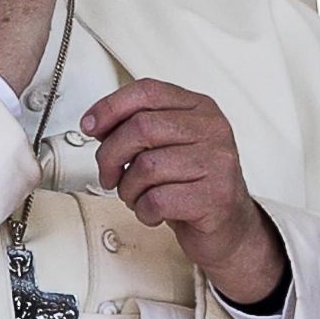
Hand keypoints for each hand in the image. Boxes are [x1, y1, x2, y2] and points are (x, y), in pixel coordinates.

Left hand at [82, 79, 286, 304]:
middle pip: (141, 127)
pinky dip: (143, 210)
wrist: (229, 227)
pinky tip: (153, 211)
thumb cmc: (194, 185)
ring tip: (137, 196)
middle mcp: (212, 129)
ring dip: (128, 189)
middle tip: (109, 174)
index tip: (90, 126)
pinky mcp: (215, 197)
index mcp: (199, 108)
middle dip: (111, 155)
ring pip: (146, 166)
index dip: (110, 107)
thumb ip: (137, 128)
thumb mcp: (168, 146)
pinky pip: (157, 200)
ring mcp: (217, 162)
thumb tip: (98, 124)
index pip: (147, 91)